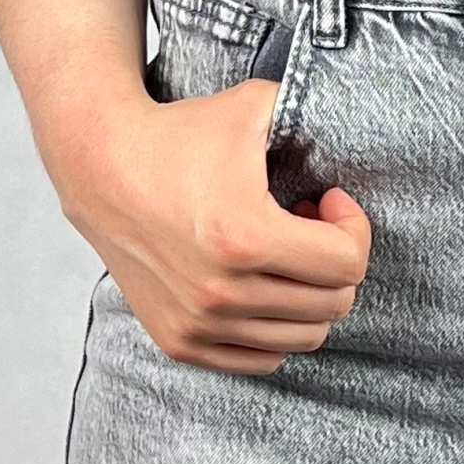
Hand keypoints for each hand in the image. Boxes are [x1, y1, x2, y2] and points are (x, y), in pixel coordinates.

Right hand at [52, 78, 371, 374]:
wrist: (100, 165)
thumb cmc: (181, 134)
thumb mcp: (256, 106)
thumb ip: (316, 113)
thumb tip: (363, 131)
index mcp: (246, 237)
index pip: (348, 264)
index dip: (353, 227)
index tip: (329, 199)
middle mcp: (221, 291)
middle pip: (332, 303)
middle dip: (336, 260)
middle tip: (309, 225)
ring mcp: (198, 322)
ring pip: (303, 337)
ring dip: (309, 294)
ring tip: (285, 254)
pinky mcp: (179, 340)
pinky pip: (261, 358)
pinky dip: (276, 328)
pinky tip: (262, 284)